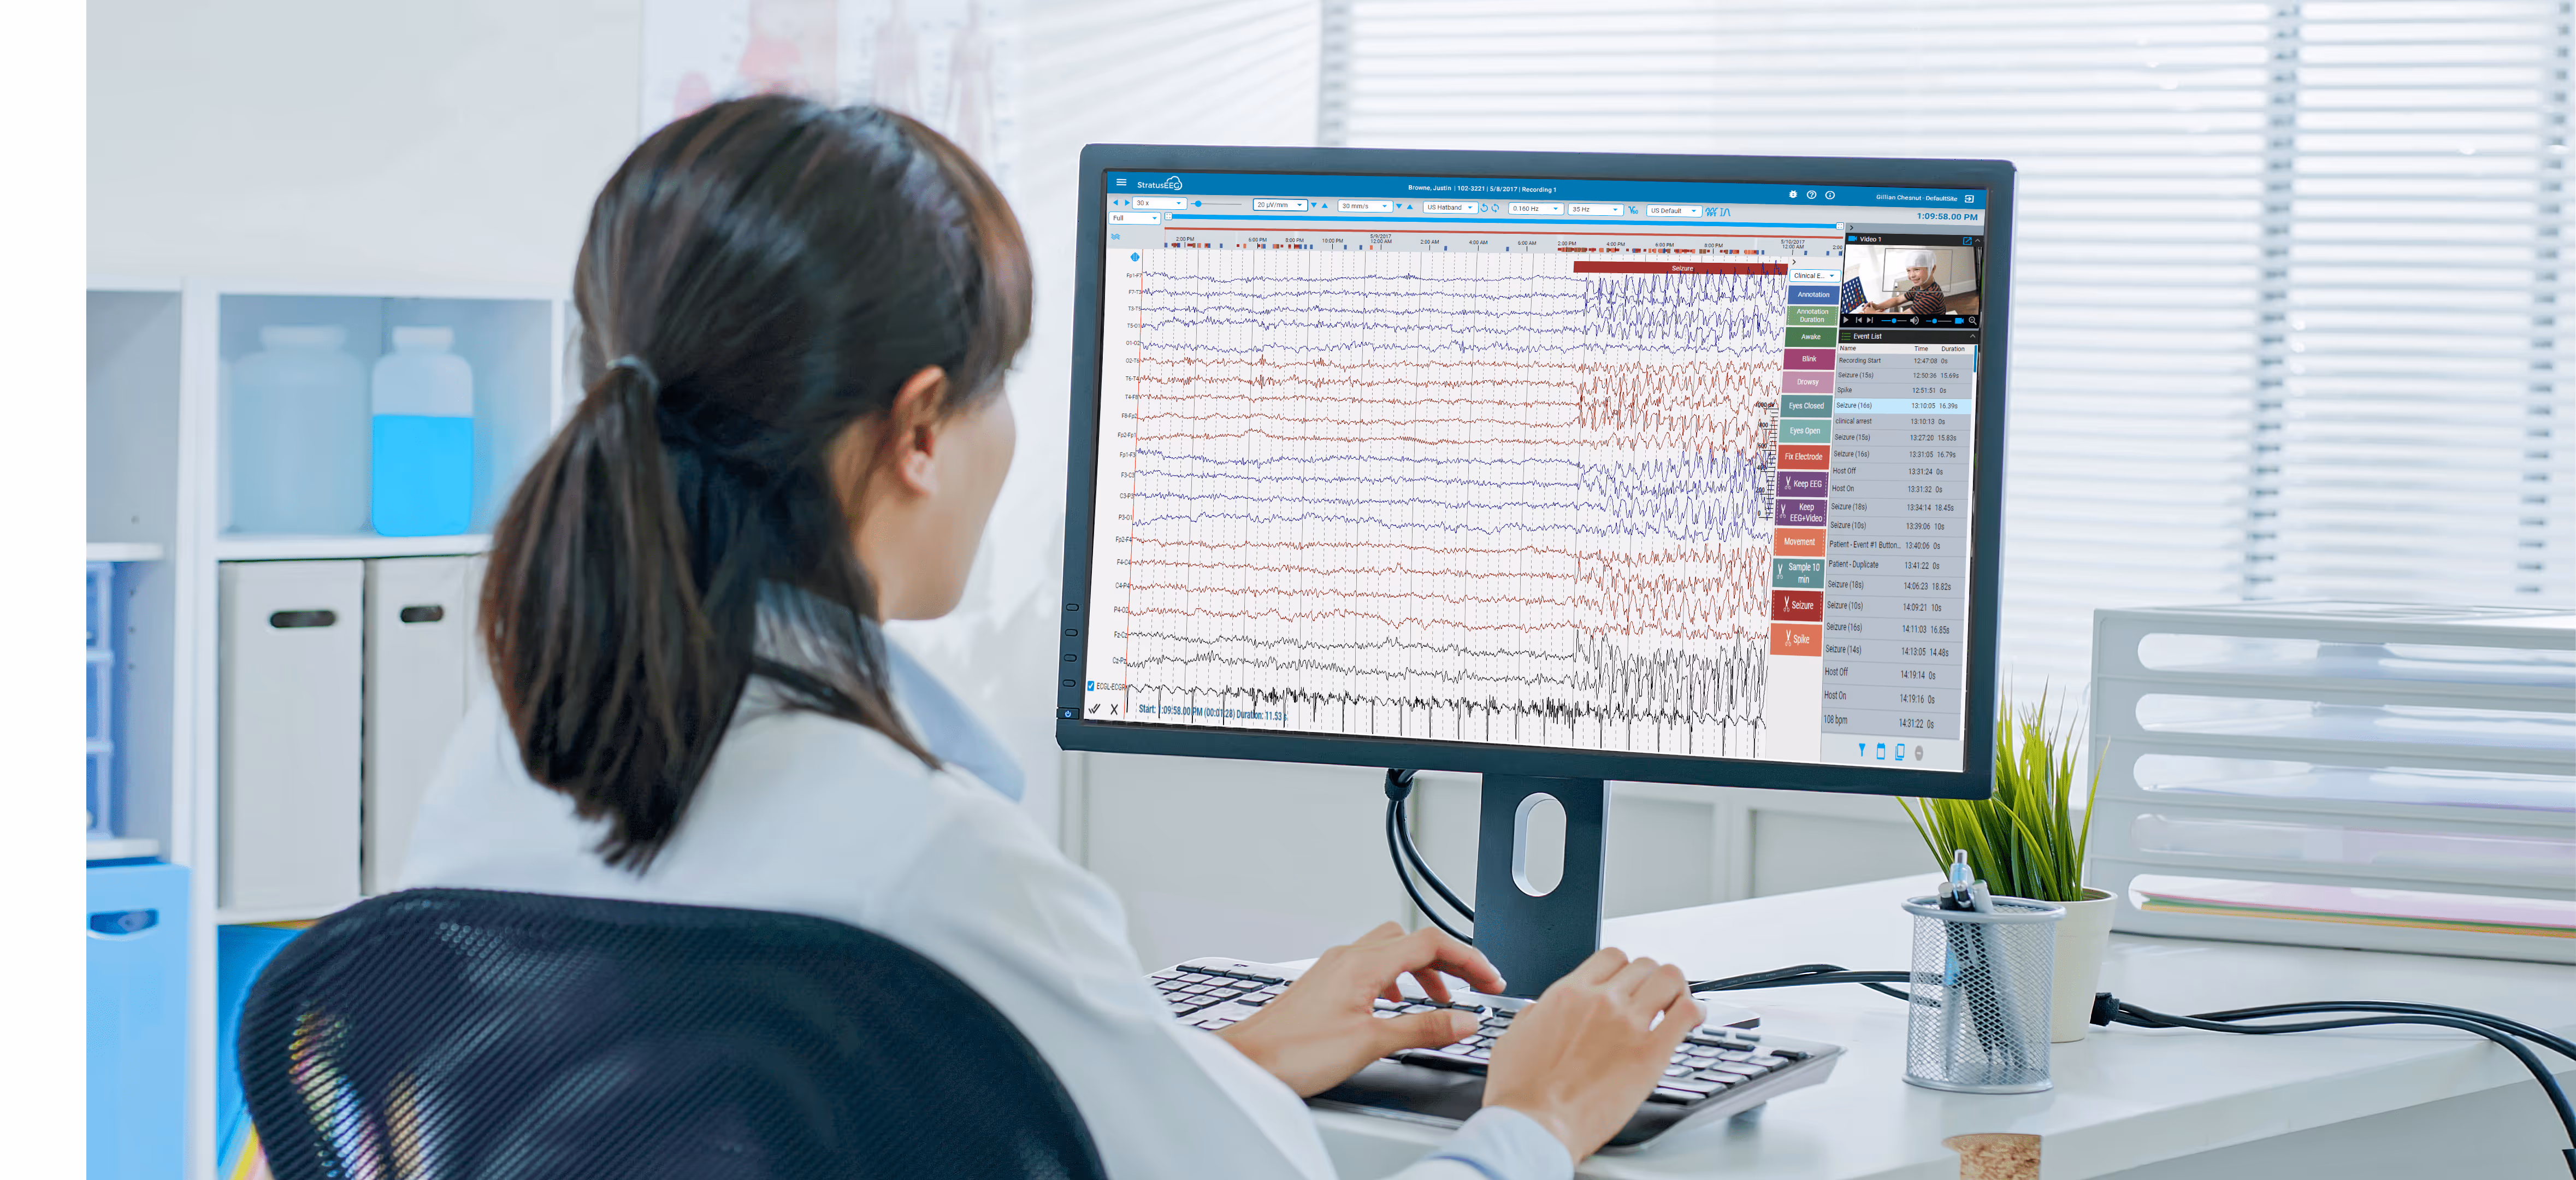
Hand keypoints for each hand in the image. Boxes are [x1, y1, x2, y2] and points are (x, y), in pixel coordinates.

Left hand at [1216, 922, 1502, 1096]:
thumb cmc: (1294, 1052)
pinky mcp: (1324, 983)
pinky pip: (1370, 966)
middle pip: (1413, 941)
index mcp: (1363, 964)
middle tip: (1476, 985)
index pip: (1430, 943)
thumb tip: (1464, 1021)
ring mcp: (1334, 968)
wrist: (1248, 1061)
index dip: (1468, 958)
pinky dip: (1396, 978)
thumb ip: (1422, 1029)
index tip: (1491, 979)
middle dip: (1449, 960)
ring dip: (1423, 969)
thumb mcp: (1370, 1043)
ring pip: (1391, 951)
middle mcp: (1347, 957)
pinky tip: (1396, 1003)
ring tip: (1442, 998)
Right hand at [1481, 947, 1697, 1161]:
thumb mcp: (1514, 1039)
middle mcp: (1600, 1000)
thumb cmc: (1521, 1091)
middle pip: (1644, 965)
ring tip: (1676, 1006)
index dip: (1626, 969)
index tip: (1630, 983)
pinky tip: (1692, 1021)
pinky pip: (1687, 1013)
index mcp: (1567, 994)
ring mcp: (1627, 1023)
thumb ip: (1532, 1018)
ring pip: (1669, 978)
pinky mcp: (1651, 1053)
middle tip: (1655, 998)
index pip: (1611, 957)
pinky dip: (1695, 1012)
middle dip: (1652, 979)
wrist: (1535, 1124)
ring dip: (1676, 989)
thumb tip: (1538, 1012)